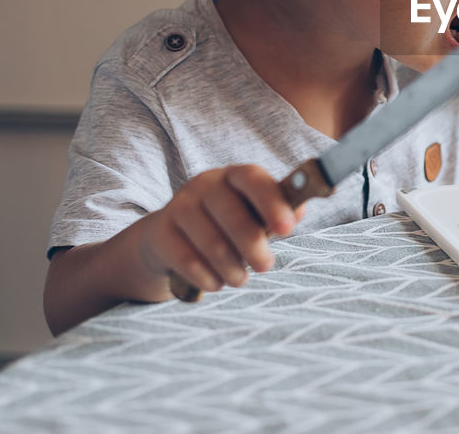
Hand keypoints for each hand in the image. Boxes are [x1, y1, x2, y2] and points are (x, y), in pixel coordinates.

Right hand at [138, 165, 305, 294]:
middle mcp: (205, 185)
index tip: (287, 229)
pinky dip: (207, 278)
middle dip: (253, 246)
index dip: (272, 203)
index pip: (253, 179)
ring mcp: (178, 206)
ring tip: (240, 279)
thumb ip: (279, 212)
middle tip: (266, 266)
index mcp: (234, 176)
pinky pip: (187, 261)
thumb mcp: (253, 216)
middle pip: (233, 215)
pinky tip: (216, 283)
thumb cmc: (225, 226)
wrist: (168, 239)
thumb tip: (300, 210)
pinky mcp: (159, 232)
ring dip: (232, 269)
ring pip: (212, 243)